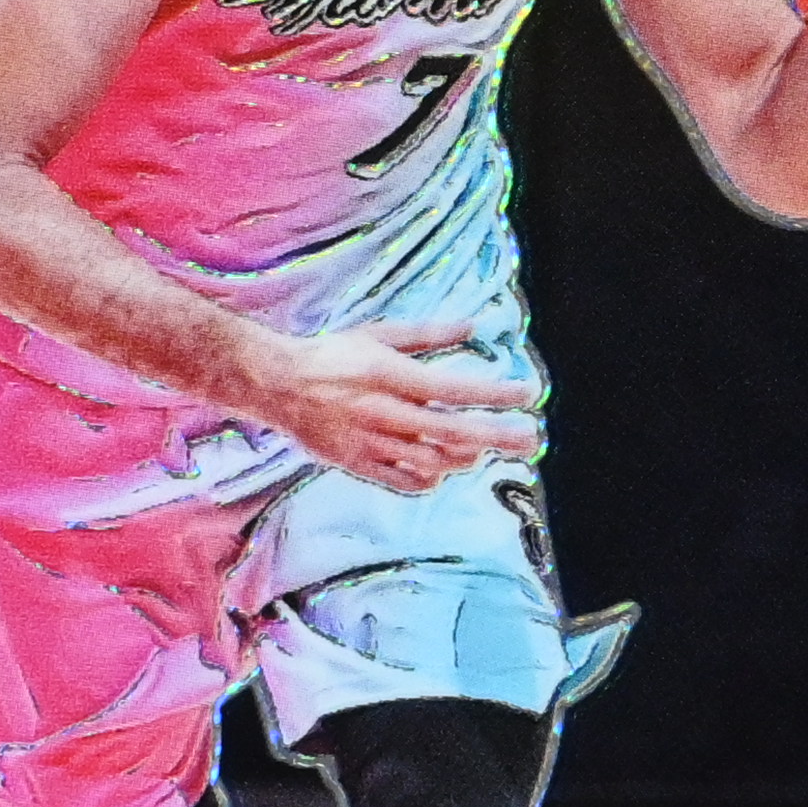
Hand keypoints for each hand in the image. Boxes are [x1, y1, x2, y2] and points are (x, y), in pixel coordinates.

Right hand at [253, 313, 541, 494]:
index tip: (527, 394)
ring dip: (467, 458)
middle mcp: (384, 412)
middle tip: (530, 439)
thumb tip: (473, 325)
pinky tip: (445, 468)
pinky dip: (432, 479)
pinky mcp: (357, 464)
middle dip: (498, 436)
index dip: (494, 394)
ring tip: (486, 450)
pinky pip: (404, 482)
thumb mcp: (380, 333)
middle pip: (453, 432)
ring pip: (433, 462)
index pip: (454, 388)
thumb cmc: (332, 354)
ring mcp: (371, 443)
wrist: (277, 384)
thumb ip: (428, 334)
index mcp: (390, 375)